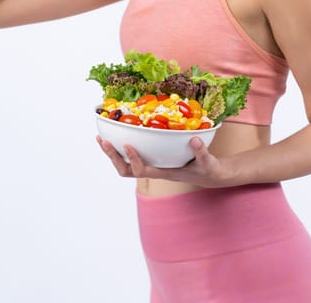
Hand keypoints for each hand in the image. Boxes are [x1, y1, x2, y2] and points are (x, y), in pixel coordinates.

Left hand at [96, 136, 235, 187]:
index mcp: (165, 173)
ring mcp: (152, 165)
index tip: (128, 144)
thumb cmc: (207, 169)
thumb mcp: (207, 162)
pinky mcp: (153, 159)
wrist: (209, 174)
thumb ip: (201, 152)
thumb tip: (194, 139)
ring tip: (101, 139)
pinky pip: (132, 157)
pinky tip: (118, 136)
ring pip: (125, 166)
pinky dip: (121, 148)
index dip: (134, 159)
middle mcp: (154, 170)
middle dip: (113, 157)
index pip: (143, 170)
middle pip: (126, 170)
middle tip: (104, 141)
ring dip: (112, 154)